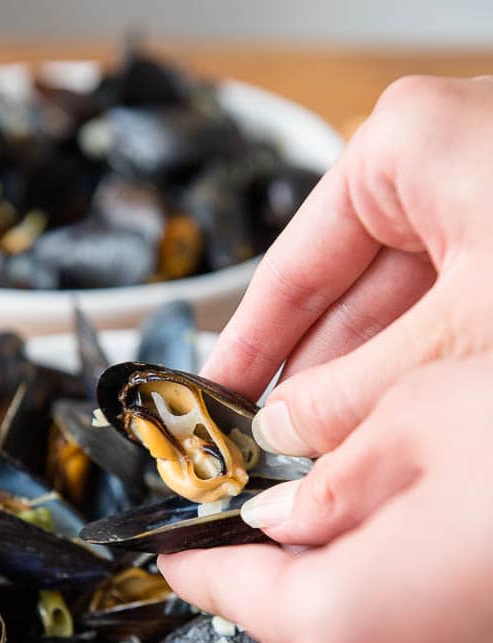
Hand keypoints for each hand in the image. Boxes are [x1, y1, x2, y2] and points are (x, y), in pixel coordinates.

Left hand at [159, 355, 492, 642]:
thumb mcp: (416, 418)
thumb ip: (328, 475)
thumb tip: (283, 508)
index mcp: (347, 617)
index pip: (231, 588)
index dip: (196, 557)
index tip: (172, 545)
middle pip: (293, 618)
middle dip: (273, 563)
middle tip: (269, 508)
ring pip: (361, 636)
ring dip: (347, 579)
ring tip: (368, 513)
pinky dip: (409, 602)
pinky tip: (438, 548)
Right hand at [202, 74, 492, 456]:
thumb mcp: (464, 330)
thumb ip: (364, 388)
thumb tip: (290, 429)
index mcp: (406, 148)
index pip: (293, 267)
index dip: (249, 347)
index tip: (216, 397)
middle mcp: (440, 169)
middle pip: (343, 300)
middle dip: (311, 384)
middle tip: (273, 449)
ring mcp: (482, 210)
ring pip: (397, 318)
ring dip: (364, 389)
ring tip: (326, 454)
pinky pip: (443, 319)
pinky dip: (417, 376)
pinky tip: (388, 425)